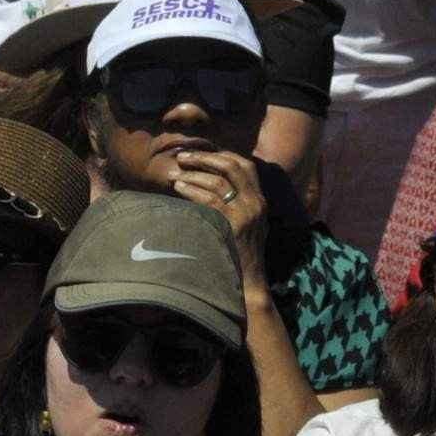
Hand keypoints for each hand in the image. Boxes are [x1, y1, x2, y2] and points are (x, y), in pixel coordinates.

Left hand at [171, 148, 269, 283]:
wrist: (250, 282)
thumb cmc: (243, 254)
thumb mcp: (250, 225)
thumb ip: (240, 204)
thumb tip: (215, 184)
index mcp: (261, 200)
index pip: (246, 165)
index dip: (223, 155)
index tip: (204, 154)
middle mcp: (256, 202)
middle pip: (231, 166)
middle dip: (205, 157)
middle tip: (184, 156)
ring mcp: (246, 213)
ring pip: (217, 181)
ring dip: (193, 173)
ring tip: (174, 172)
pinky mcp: (234, 224)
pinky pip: (209, 199)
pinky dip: (192, 190)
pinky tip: (178, 188)